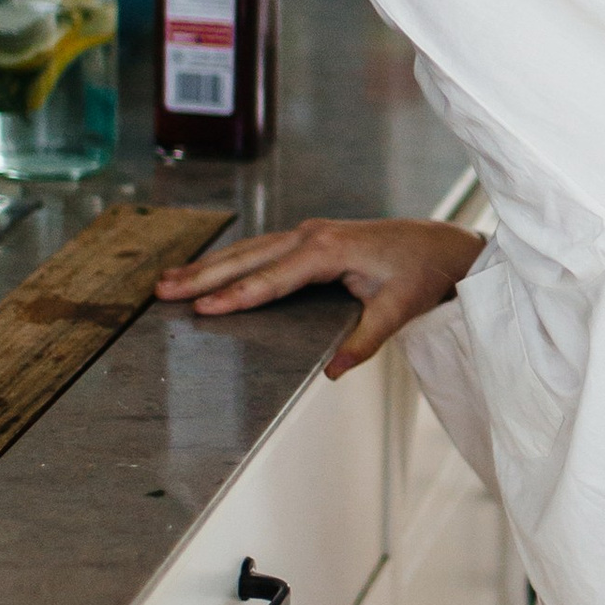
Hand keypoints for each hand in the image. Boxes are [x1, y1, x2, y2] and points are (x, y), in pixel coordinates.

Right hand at [154, 214, 484, 376]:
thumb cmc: (422, 274)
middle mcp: (313, 235)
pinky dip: (231, 261)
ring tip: (169, 280)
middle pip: (249, 258)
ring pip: (249, 250)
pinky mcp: (310, 238)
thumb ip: (364, 340)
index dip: (238, 295)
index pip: (273, 278)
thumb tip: (333, 370)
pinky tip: (207, 271)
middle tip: (163, 290)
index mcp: (330, 250)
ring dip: (209, 265)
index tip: (204, 309)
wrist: (441, 245)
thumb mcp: (398, 310)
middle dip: (204, 275)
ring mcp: (309, 233)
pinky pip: (262, 250)